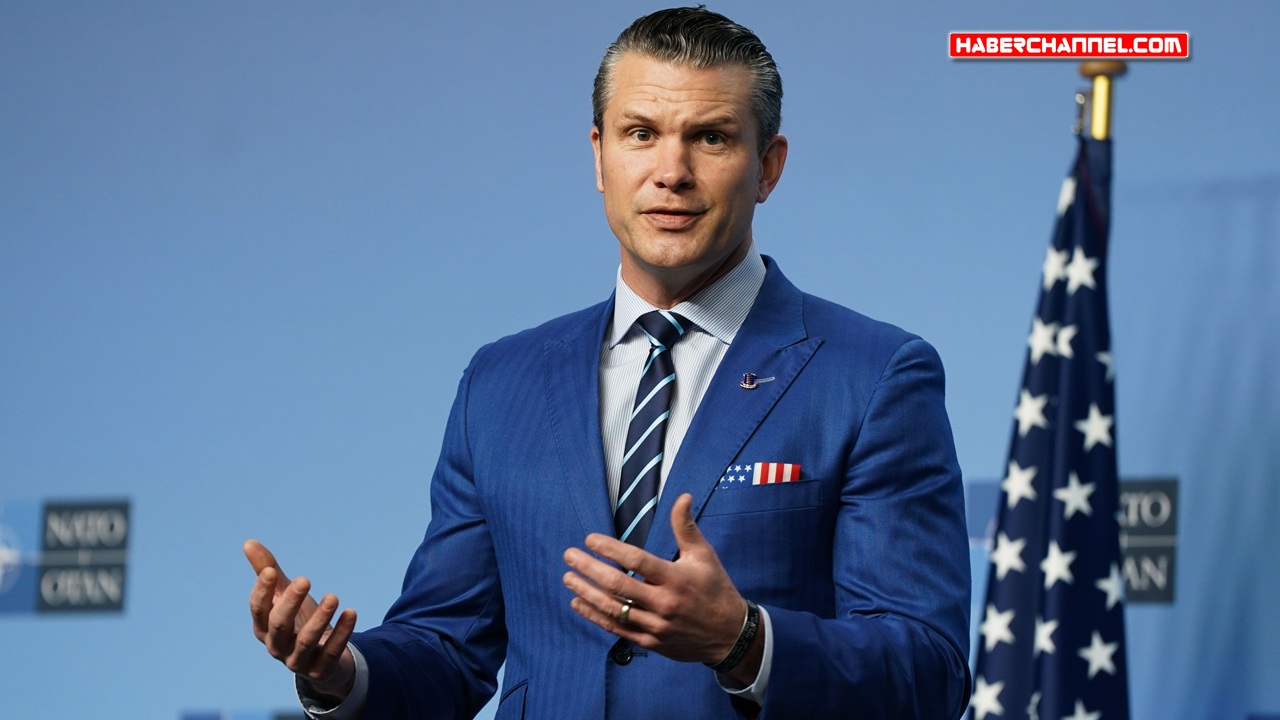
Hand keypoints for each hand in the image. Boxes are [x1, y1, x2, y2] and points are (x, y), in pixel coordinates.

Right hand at [244, 540, 357, 701]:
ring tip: (334, 596)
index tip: (271, 572)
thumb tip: (248, 542)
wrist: (322, 656)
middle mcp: (277, 647)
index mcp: (264, 629)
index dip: (262, 592)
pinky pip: (331, 651)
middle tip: (305, 579)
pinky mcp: (321, 669)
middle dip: (291, 602)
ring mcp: (298, 661)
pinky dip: (342, 632)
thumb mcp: (284, 596)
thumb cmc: (298, 621)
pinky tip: (351, 612)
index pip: (258, 611)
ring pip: (306, 641)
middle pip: (279, 625)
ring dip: (320, 619)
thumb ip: (268, 572)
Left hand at [562, 494, 763, 685]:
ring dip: (587, 592)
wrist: (730, 635)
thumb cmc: (715, 589)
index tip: (590, 539)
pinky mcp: (650, 641)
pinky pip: (616, 629)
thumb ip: (686, 527)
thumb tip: (683, 496)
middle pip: (618, 585)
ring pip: (613, 609)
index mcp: (675, 578)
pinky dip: (595, 616)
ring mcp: (655, 625)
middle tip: (570, 555)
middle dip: (589, 568)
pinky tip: (579, 603)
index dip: (610, 549)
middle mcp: (663, 603)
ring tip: (568, 578)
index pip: (636, 560)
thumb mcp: (704, 555)